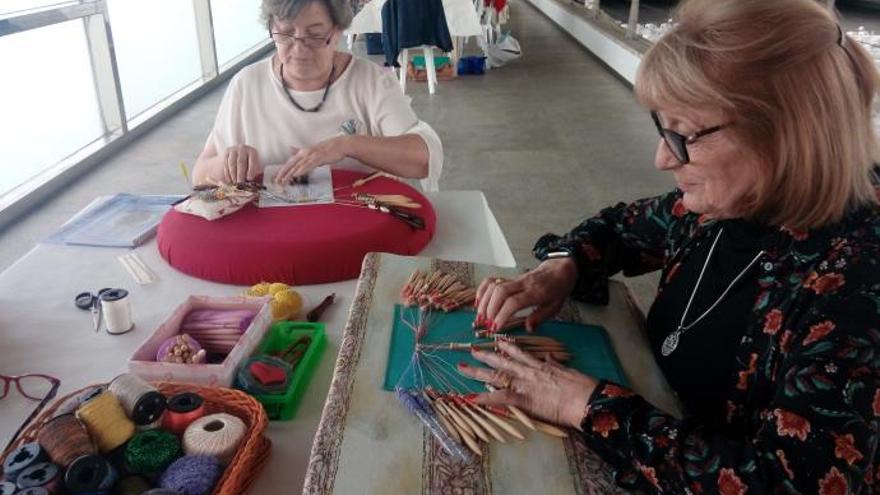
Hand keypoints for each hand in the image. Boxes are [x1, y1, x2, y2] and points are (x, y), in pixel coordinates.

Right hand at [223, 145, 261, 183]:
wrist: (239, 155)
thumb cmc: (250, 164)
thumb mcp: (255, 166)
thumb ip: (254, 172)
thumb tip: (250, 180)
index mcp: (252, 152)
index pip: (252, 161)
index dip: (251, 170)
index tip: (249, 179)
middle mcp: (243, 149)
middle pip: (241, 162)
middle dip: (240, 174)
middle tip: (240, 183)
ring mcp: (233, 150)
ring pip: (232, 163)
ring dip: (233, 174)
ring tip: (234, 183)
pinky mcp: (226, 153)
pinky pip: (226, 164)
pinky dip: (227, 173)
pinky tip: (229, 180)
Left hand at [275, 137, 349, 183]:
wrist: (340, 145)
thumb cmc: (328, 149)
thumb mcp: (312, 150)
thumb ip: (300, 151)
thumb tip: (290, 149)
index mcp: (303, 152)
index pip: (290, 162)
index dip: (283, 170)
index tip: (277, 178)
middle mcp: (305, 153)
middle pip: (291, 164)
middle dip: (283, 173)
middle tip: (277, 181)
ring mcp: (311, 155)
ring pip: (298, 166)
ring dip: (290, 174)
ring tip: (284, 180)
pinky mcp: (318, 158)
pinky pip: (308, 165)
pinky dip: (302, 170)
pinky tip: (297, 174)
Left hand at [458, 340, 596, 428]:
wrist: (584, 398)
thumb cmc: (580, 386)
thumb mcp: (566, 370)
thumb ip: (555, 363)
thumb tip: (551, 357)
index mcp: (538, 365)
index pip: (518, 353)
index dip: (506, 346)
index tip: (497, 340)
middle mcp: (527, 372)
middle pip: (501, 362)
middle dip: (484, 356)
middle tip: (470, 350)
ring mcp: (522, 384)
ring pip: (494, 375)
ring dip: (476, 372)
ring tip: (461, 367)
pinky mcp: (522, 399)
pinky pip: (498, 398)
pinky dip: (483, 398)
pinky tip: (469, 397)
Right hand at [476, 258, 577, 331]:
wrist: (559, 270)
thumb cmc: (557, 290)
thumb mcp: (555, 307)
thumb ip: (540, 317)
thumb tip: (528, 328)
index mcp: (536, 292)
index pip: (514, 302)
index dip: (502, 315)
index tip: (496, 327)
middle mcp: (523, 284)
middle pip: (500, 292)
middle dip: (490, 309)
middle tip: (487, 324)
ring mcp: (515, 279)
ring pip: (494, 285)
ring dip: (484, 302)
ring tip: (481, 317)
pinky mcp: (510, 277)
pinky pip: (492, 280)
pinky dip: (482, 290)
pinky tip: (479, 302)